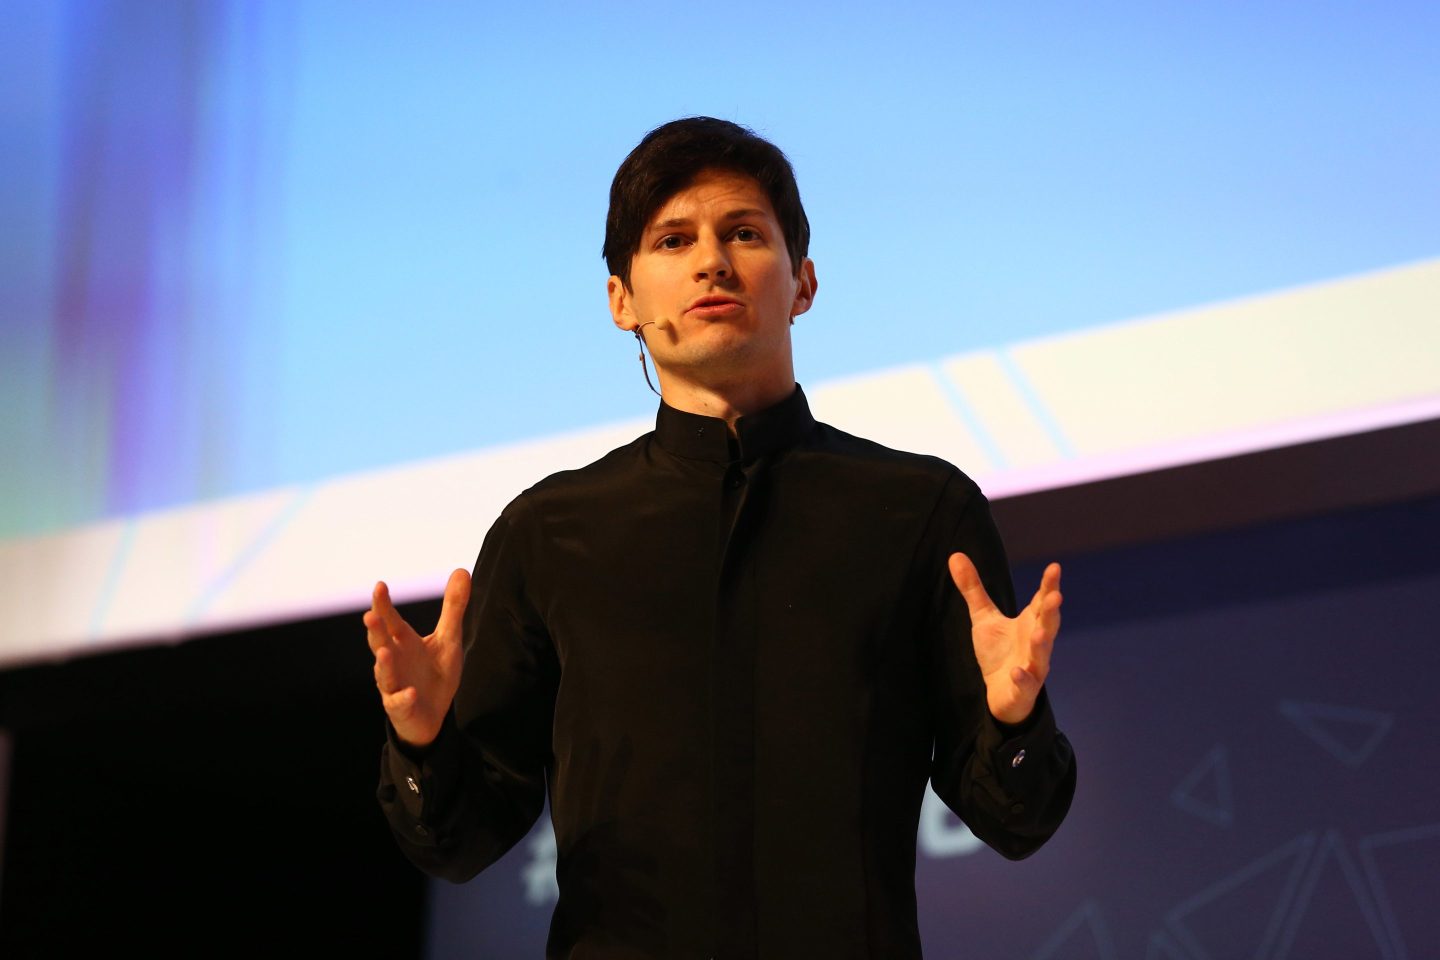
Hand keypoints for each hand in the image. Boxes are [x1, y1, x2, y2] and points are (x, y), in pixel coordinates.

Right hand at [365, 568, 470, 748]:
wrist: (433, 714)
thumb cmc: (435, 673)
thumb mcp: (448, 638)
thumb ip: (453, 607)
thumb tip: (462, 569)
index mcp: (403, 642)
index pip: (390, 619)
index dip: (384, 604)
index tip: (380, 586)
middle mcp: (393, 660)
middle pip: (380, 642)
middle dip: (375, 630)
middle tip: (370, 615)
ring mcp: (394, 684)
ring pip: (384, 673)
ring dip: (383, 663)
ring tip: (383, 652)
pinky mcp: (401, 707)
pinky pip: (399, 702)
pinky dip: (403, 697)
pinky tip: (410, 692)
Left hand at [948, 554, 1061, 725]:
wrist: (1001, 694)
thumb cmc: (998, 652)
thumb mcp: (984, 618)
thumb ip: (973, 588)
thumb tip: (955, 554)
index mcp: (1030, 623)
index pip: (1042, 601)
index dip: (1049, 585)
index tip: (1055, 567)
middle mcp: (1036, 643)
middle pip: (1048, 624)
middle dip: (1052, 611)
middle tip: (1056, 595)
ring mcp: (1032, 666)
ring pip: (1041, 655)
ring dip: (1041, 644)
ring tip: (1040, 632)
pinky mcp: (1023, 688)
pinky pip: (1026, 683)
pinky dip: (1023, 678)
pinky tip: (1018, 671)